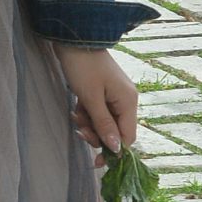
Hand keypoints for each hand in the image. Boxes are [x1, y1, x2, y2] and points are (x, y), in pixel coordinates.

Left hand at [54, 44, 137, 158]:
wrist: (73, 39)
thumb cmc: (83, 67)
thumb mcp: (91, 99)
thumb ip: (103, 124)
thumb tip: (116, 149)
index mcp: (128, 102)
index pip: (128, 137)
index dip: (113, 151)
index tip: (96, 162)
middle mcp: (126, 100)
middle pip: (115, 130)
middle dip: (96, 134)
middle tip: (79, 130)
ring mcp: (115, 95)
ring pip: (104, 122)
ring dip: (88, 123)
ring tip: (75, 115)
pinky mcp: (103, 91)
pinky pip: (97, 111)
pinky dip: (86, 113)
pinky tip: (76, 109)